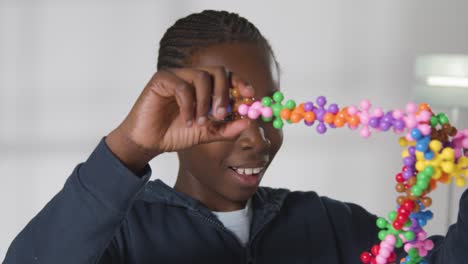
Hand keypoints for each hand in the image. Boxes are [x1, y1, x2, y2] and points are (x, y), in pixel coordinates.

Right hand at [106, 67, 253, 173]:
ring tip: (200, 122)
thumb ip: (227, 129)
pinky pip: (182, 86)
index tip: (250, 96)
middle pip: (218, 71)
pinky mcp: (161, 79)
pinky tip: (187, 120)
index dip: (241, 83)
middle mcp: (193, 77)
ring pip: (201, 77)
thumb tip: (249, 122)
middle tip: (223, 114)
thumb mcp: (207, 134)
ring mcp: (177, 76)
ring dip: (205, 103)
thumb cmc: (176, 134)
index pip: (228, 76)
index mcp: (205, 87)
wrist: (149, 142)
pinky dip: (188, 105)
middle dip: (225, 92)